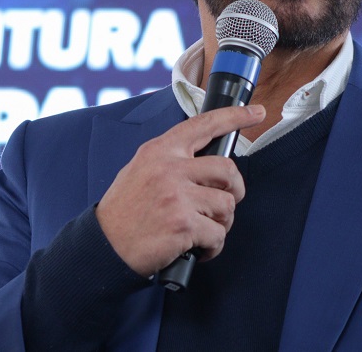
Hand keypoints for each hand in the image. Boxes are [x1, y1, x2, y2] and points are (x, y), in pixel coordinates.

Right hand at [95, 105, 263, 276]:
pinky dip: (212, 247)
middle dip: (235, 190)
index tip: (256, 113)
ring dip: (221, 224)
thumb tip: (206, 166)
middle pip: (227, 169)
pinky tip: (196, 249)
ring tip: (202, 231)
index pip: (203, 124)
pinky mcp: (183, 225)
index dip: (235, 117)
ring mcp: (177, 196)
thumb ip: (171, 161)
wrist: (105, 246)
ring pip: (226, 205)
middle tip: (225, 204)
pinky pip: (217, 235)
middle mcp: (169, 169)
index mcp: (160, 151)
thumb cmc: (124, 211)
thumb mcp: (140, 170)